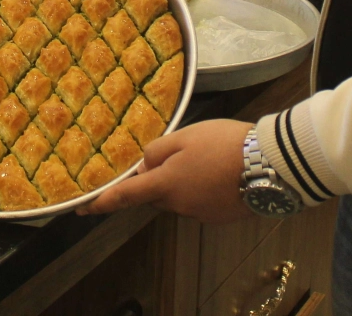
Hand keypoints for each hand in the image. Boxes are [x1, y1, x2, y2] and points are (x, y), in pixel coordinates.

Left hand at [78, 119, 252, 222]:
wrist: (269, 164)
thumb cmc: (223, 145)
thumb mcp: (184, 136)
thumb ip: (158, 150)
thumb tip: (145, 165)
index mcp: (165, 185)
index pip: (125, 196)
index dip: (102, 203)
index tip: (82, 210)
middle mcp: (179, 206)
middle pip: (157, 192)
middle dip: (159, 177)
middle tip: (179, 153)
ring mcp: (200, 214)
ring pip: (180, 196)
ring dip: (185, 179)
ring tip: (208, 155)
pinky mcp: (219, 216)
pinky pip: (200, 200)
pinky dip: (204, 187)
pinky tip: (221, 169)